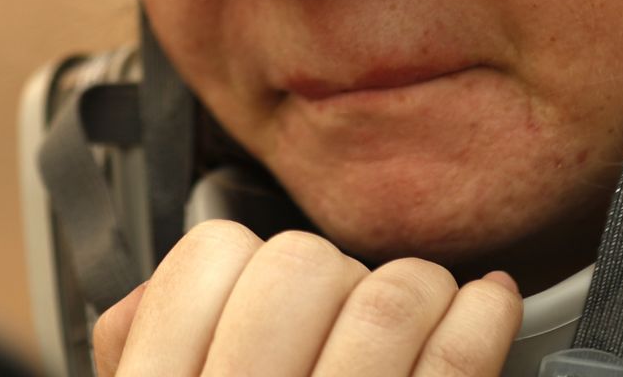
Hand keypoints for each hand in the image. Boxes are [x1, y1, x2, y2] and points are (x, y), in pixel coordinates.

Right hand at [92, 221, 522, 376]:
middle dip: (337, 274)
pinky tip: (485, 310)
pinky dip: (480, 323)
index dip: (245, 263)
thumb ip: (138, 357)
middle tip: (345, 308)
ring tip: (425, 309)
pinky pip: (453, 365)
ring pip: (388, 302)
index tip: (266, 290)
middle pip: (302, 266)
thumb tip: (140, 303)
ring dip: (417, 292)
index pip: (210, 258)